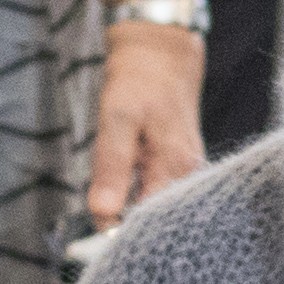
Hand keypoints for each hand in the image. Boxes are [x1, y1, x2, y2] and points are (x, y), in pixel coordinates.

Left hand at [86, 26, 205, 233]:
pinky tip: (123, 187)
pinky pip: (158, 188)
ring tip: (108, 203)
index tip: (95, 233)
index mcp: (175, 167)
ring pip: (156, 203)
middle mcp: (188, 173)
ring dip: (131, 207)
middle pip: (156, 216)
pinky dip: (138, 192)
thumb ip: (112, 168)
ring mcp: (187, 167)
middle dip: (127, 222)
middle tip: (96, 220)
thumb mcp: (117, 119)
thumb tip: (103, 214)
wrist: (161, 50)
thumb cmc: (139, 80)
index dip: (122, 230)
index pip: (149, 220)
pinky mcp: (180, 161)